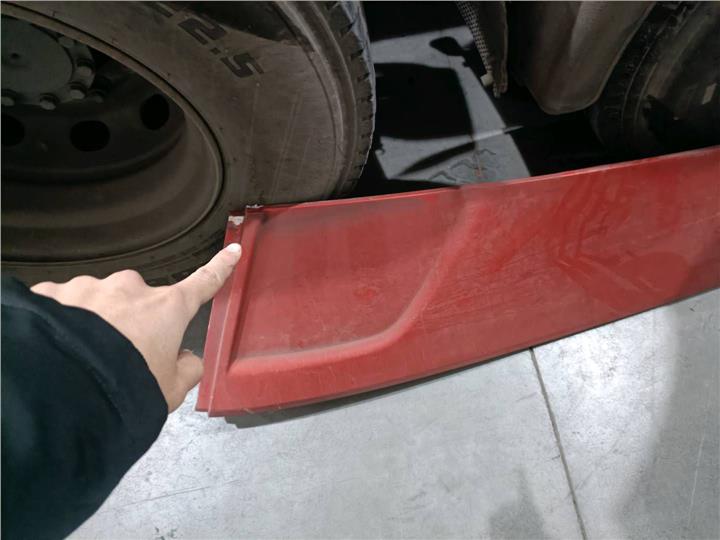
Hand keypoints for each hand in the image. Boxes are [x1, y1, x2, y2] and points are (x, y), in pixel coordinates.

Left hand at [31, 244, 241, 411]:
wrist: (63, 389)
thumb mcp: (171, 391)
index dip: (219, 268)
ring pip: (98, 302)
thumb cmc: (126, 389)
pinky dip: (62, 323)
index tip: (232, 251)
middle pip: (138, 301)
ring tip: (84, 359)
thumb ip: (187, 370)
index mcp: (167, 309)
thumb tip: (187, 359)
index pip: (203, 283)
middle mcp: (131, 289)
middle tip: (119, 356)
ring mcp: (90, 287)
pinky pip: (62, 305)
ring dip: (94, 322)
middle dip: (131, 320)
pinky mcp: (53, 293)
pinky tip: (58, 349)